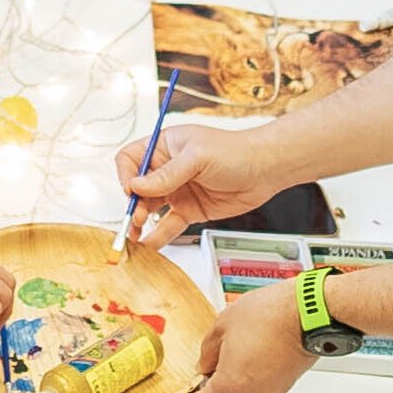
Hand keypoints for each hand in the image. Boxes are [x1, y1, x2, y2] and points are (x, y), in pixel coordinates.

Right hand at [117, 118, 288, 249]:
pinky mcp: (189, 210)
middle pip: (137, 188)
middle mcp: (167, 169)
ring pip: (149, 209)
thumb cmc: (235, 152)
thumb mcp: (198, 157)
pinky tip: (148, 245)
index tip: (131, 189)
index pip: (131, 159)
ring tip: (136, 235)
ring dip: (140, 222)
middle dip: (133, 203)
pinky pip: (168, 225)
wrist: (265, 169)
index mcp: (165, 146)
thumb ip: (167, 174)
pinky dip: (157, 236)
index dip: (127, 175)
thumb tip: (136, 186)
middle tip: (138, 216)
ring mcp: (177, 191)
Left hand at [179, 273, 316, 392]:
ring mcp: (271, 391)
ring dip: (232, 387)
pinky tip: (250, 355)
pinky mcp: (285, 383)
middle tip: (204, 377)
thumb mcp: (222, 325)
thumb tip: (205, 363)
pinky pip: (262, 388)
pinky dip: (252, 379)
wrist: (308, 312)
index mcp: (230, 385)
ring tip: (229, 359)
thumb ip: (207, 350)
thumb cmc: (270, 316)